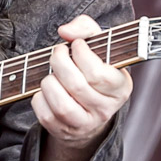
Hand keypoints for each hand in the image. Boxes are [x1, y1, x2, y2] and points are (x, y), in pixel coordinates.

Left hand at [31, 15, 132, 146]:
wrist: (87, 107)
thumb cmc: (92, 69)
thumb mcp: (98, 46)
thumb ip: (85, 29)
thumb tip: (65, 31)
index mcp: (120, 87)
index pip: (98, 73)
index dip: (82, 54)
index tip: (76, 44)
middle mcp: (106, 109)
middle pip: (76, 85)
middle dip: (60, 62)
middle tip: (58, 52)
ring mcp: (85, 124)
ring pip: (61, 104)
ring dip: (49, 82)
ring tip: (52, 73)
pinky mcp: (64, 132)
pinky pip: (45, 114)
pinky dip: (39, 98)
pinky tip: (47, 90)